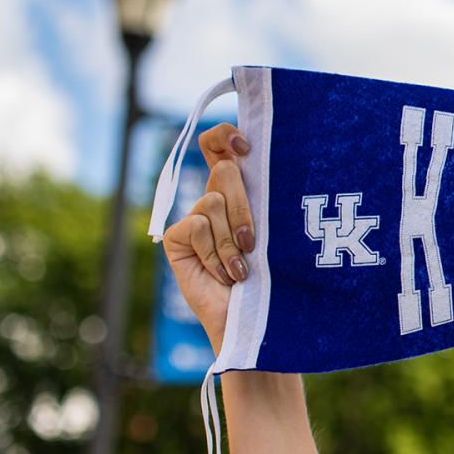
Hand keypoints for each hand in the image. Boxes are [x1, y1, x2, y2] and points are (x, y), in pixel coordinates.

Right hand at [161, 123, 254, 353]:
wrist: (254, 318)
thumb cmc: (277, 274)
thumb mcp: (277, 230)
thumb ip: (267, 196)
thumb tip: (262, 160)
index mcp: (241, 190)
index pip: (220, 145)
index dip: (226, 135)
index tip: (247, 149)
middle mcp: (214, 199)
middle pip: (224, 172)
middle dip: (245, 207)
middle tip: (254, 242)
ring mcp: (193, 218)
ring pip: (214, 201)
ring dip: (232, 240)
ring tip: (241, 268)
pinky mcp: (176, 238)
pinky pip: (197, 225)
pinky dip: (214, 253)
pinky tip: (223, 274)